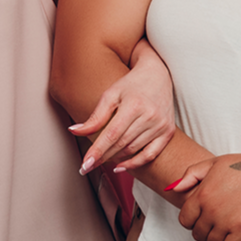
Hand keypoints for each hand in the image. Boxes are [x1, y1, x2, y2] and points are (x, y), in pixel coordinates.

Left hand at [72, 39, 177, 174]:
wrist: (158, 75)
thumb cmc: (130, 85)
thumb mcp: (110, 95)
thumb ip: (95, 116)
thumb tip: (73, 130)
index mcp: (133, 105)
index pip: (111, 134)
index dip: (97, 151)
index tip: (85, 165)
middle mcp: (149, 116)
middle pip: (121, 144)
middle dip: (103, 157)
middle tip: (88, 165)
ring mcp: (160, 125)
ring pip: (133, 150)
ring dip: (116, 158)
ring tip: (102, 160)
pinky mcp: (167, 132)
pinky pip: (150, 154)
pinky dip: (135, 163)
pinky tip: (121, 166)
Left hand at [175, 153, 240, 240]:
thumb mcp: (215, 163)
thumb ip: (192, 174)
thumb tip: (173, 188)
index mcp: (201, 194)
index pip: (185, 220)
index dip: (192, 222)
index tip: (201, 221)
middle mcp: (210, 210)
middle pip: (198, 234)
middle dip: (204, 234)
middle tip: (214, 231)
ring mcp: (226, 222)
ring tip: (224, 238)